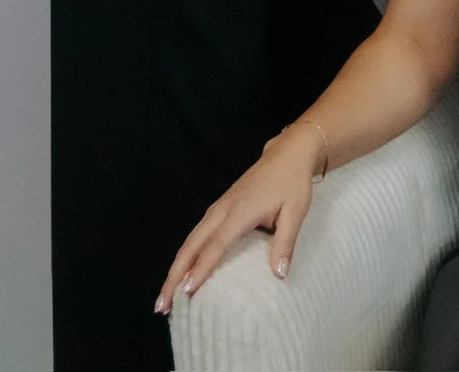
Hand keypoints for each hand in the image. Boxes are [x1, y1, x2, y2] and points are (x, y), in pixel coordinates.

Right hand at [157, 124, 322, 311]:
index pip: (215, 245)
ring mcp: (217, 208)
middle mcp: (222, 210)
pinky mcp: (218, 208)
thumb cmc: (293, 183)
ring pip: (189, 241)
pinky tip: (182, 272)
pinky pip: (196, 235)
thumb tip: (279, 274)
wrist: (287, 153)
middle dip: (174, 276)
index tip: (187, 292)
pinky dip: (185, 256)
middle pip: (191, 246)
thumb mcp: (296, 211)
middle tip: (162, 305)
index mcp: (240, 212)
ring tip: (166, 297)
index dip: (201, 269)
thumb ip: (286, 242)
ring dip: (175, 268)